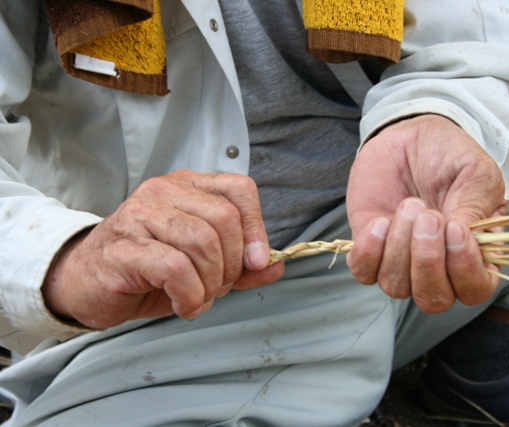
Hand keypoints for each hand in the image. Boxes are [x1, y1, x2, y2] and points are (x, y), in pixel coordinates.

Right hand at [43, 170, 283, 328]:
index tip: (257, 262)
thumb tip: (276, 265)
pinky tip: (184, 304)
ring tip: (199, 297)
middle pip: (225, 219)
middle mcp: (164, 192)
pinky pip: (176, 268)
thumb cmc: (147, 270)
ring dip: (211, 283)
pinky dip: (190, 295)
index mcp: (188, 187)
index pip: (239, 189)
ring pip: (202, 242)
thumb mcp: (202, 265)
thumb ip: (241, 265)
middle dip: (232, 265)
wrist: (88, 283)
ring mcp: (140, 215)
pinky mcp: (125, 247)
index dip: (257, 228)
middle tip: (218, 287)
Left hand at [346, 115, 506, 312]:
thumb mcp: (475, 172)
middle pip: (433, 299)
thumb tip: (463, 239)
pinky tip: (380, 221)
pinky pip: (364, 273)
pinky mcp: (371, 249)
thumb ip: (476, 206)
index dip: (464, 270)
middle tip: (428, 215)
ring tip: (409, 205)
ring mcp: (402, 261)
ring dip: (400, 247)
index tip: (454, 229)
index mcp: (475, 254)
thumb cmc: (449, 156)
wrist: (410, 135)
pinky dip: (370, 251)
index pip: (474, 289)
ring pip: (397, 287)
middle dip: (427, 261)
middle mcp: (439, 267)